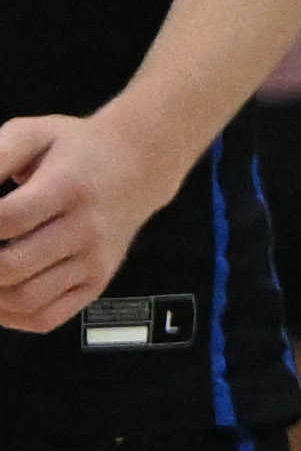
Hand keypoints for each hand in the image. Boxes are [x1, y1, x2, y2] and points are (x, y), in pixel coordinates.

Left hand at [0, 110, 195, 334]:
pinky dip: (11, 317)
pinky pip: (46, 318)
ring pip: (25, 299)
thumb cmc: (78, 149)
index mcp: (67, 188)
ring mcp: (93, 262)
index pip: (6, 219)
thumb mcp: (30, 133)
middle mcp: (86, 230)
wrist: (138, 165)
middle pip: (12, 265)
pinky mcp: (96, 283)